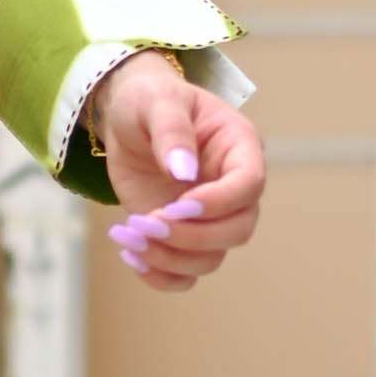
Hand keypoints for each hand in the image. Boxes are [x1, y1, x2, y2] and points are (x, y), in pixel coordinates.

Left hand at [89, 54, 264, 292]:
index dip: (217, 203)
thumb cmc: (149, 100)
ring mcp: (209, 218)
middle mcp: (232, 188)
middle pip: (238, 230)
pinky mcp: (183, 236)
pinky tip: (130, 256)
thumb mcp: (156, 101)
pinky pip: (186, 274)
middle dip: (192, 236)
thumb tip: (184, 171)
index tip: (176, 205)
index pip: (248, 186)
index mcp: (239, 148)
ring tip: (128, 234)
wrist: (126, 120)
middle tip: (146, 222)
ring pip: (211, 258)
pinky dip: (161, 276)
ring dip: (169, 258)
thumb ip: (172, 131)